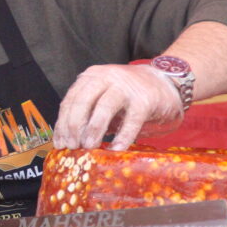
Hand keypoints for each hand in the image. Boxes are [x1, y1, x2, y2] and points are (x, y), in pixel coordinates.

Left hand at [53, 64, 183, 150]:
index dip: (62, 124)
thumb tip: (69, 140)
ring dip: (94, 130)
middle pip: (83, 101)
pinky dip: (122, 136)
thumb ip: (88, 112)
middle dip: (74, 126)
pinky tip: (115, 149)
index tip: (60, 144)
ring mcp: (126, 87)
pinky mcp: (145, 99)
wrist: (166, 82)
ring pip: (104, 107)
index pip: (70, 100)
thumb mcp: (103, 98)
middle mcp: (107, 77)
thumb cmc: (129, 96)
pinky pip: (131, 120)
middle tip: (73, 147)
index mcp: (92, 77)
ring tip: (89, 147)